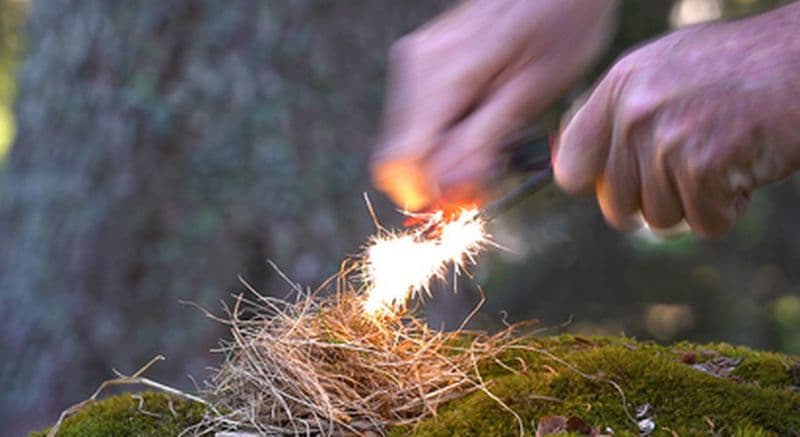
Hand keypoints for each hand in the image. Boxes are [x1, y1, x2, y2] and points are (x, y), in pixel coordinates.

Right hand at [371, 0, 617, 210]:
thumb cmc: (560, 29)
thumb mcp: (531, 94)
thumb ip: (481, 143)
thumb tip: (443, 190)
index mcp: (441, 77)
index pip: (399, 160)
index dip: (428, 191)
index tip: (468, 197)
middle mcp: (416, 66)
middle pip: (399, 153)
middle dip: (439, 175)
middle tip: (490, 170)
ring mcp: (416, 59)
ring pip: (407, 138)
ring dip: (443, 155)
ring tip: (493, 140)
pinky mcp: (423, 59)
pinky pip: (419, 116)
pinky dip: (444, 133)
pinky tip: (482, 120)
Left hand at [555, 6, 799, 237]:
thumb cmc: (739, 67)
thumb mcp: (663, 72)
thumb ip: (616, 117)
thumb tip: (572, 174)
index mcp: (617, 87)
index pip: (571, 167)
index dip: (596, 187)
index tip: (621, 185)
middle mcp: (633, 113)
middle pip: (617, 206)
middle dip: (655, 200)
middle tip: (690, 173)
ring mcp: (666, 140)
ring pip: (661, 219)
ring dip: (698, 202)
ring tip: (724, 158)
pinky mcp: (703, 167)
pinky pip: (706, 223)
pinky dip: (731, 208)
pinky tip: (746, 168)